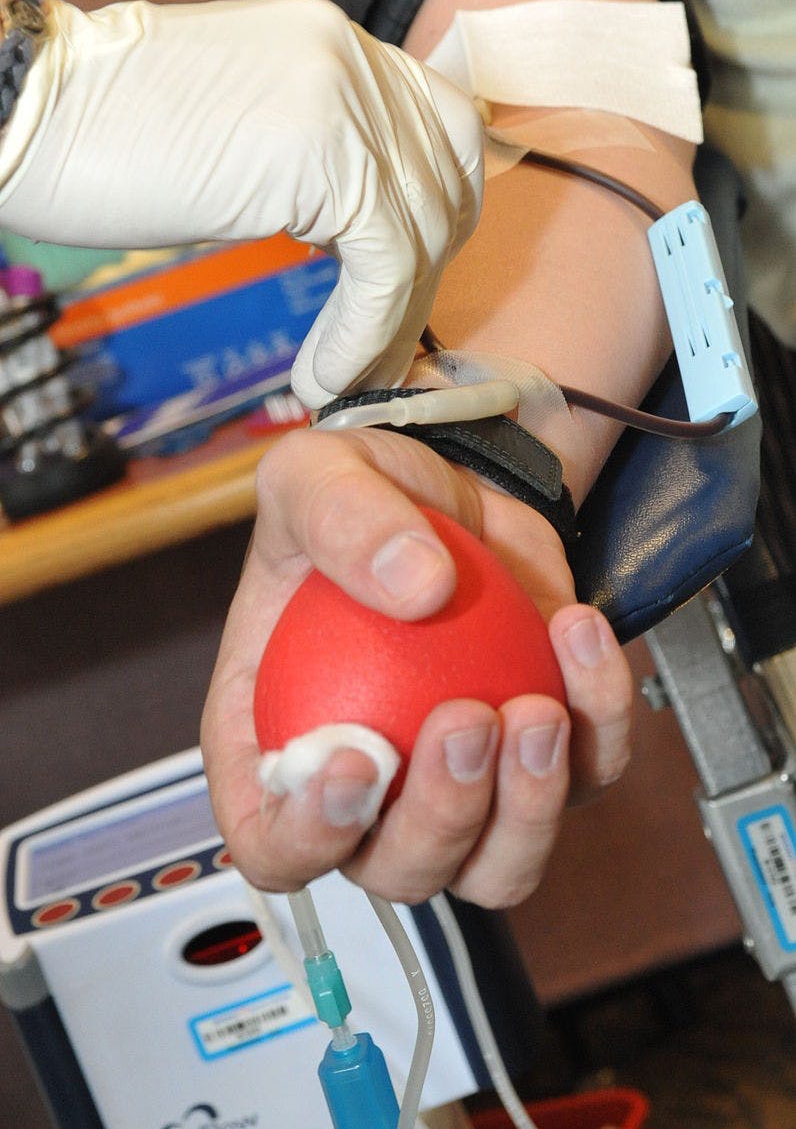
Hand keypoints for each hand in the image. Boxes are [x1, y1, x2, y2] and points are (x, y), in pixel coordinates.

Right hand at [0, 0, 482, 406]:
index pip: (442, 132)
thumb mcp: (245, 139)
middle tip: (378, 352)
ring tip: (345, 380)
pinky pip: (385, 264)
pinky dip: (364, 335)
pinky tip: (323, 375)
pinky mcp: (322, 153)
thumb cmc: (108, 140)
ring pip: (420, 233)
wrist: (29, 112)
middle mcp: (354, 58)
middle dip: (422, 282)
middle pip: (445, 184)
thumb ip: (315, 164)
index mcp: (337, 47)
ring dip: (389, 328)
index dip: (438, 219)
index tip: (405, 292)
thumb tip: (356, 233)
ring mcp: (343, 97)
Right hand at [200, 427, 632, 907]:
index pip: (275, 840)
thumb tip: (417, 588)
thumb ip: (342, 520)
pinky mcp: (541, 756)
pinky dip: (600, 720)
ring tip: (539, 707)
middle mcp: (373, 788)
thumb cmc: (361, 499)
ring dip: (531, 806)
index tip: (358, 762)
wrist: (447, 488)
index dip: (309, 835)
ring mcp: (462, 784)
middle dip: (443, 819)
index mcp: (284, 745)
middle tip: (469, 717)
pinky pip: (588, 773)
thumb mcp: (317, 476)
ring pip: (503, 863)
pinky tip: (581, 636)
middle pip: (401, 870)